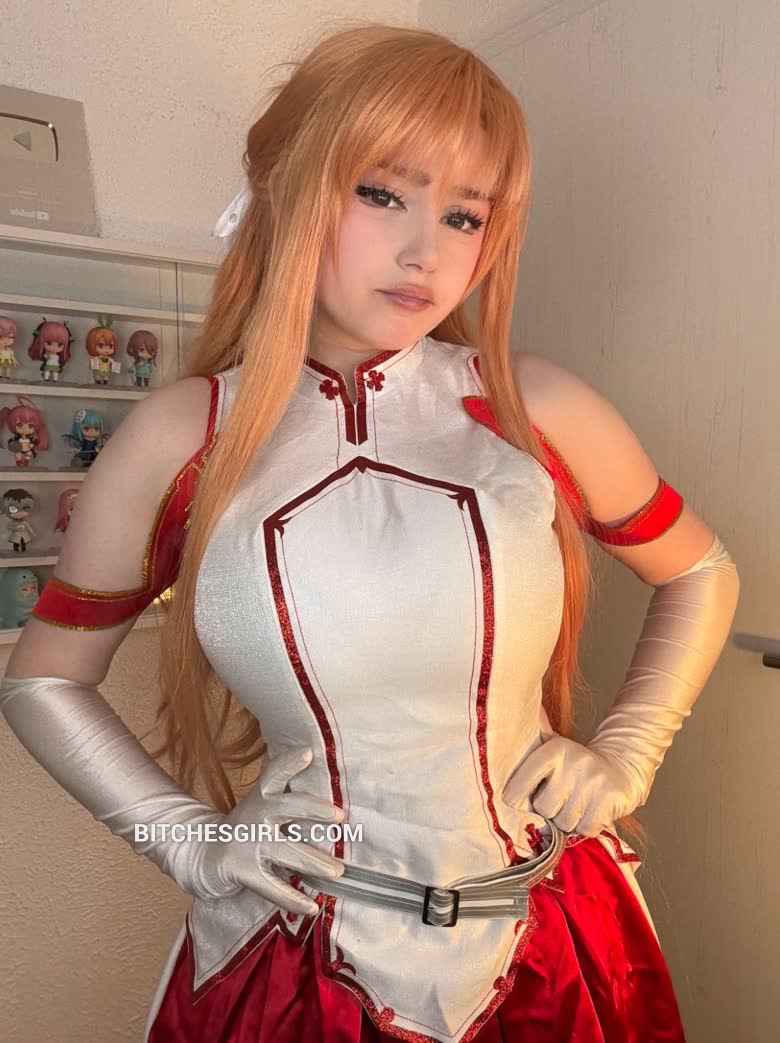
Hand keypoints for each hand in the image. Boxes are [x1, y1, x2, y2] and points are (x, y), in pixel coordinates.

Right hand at [192, 745, 345, 914]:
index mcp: (261, 797)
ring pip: (287, 852)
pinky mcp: (244, 871)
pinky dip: (293, 899)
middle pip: (286, 808)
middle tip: (339, 816)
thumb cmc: (244, 827)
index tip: (308, 753)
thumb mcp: (259, 802)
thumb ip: (282, 789)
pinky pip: (272, 888)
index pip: (274, 775)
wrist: (202, 853)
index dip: (290, 764)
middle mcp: (256, 815)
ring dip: (315, 863)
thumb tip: (313, 758)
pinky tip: (312, 906)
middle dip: (313, 811)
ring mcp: (248, 844)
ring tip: (338, 872)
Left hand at [501, 734, 642, 837]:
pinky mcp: (611, 798)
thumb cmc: (576, 765)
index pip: (525, 777)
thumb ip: (528, 747)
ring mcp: (594, 780)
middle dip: (549, 810)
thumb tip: (495, 732)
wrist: (622, 766)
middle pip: (544, 807)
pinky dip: (586, 827)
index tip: (514, 801)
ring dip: (568, 821)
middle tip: (558, 801)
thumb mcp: (553, 749)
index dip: (516, 794)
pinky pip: (586, 829)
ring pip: (565, 822)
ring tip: (576, 805)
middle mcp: (575, 761)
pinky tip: (590, 811)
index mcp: (555, 749)